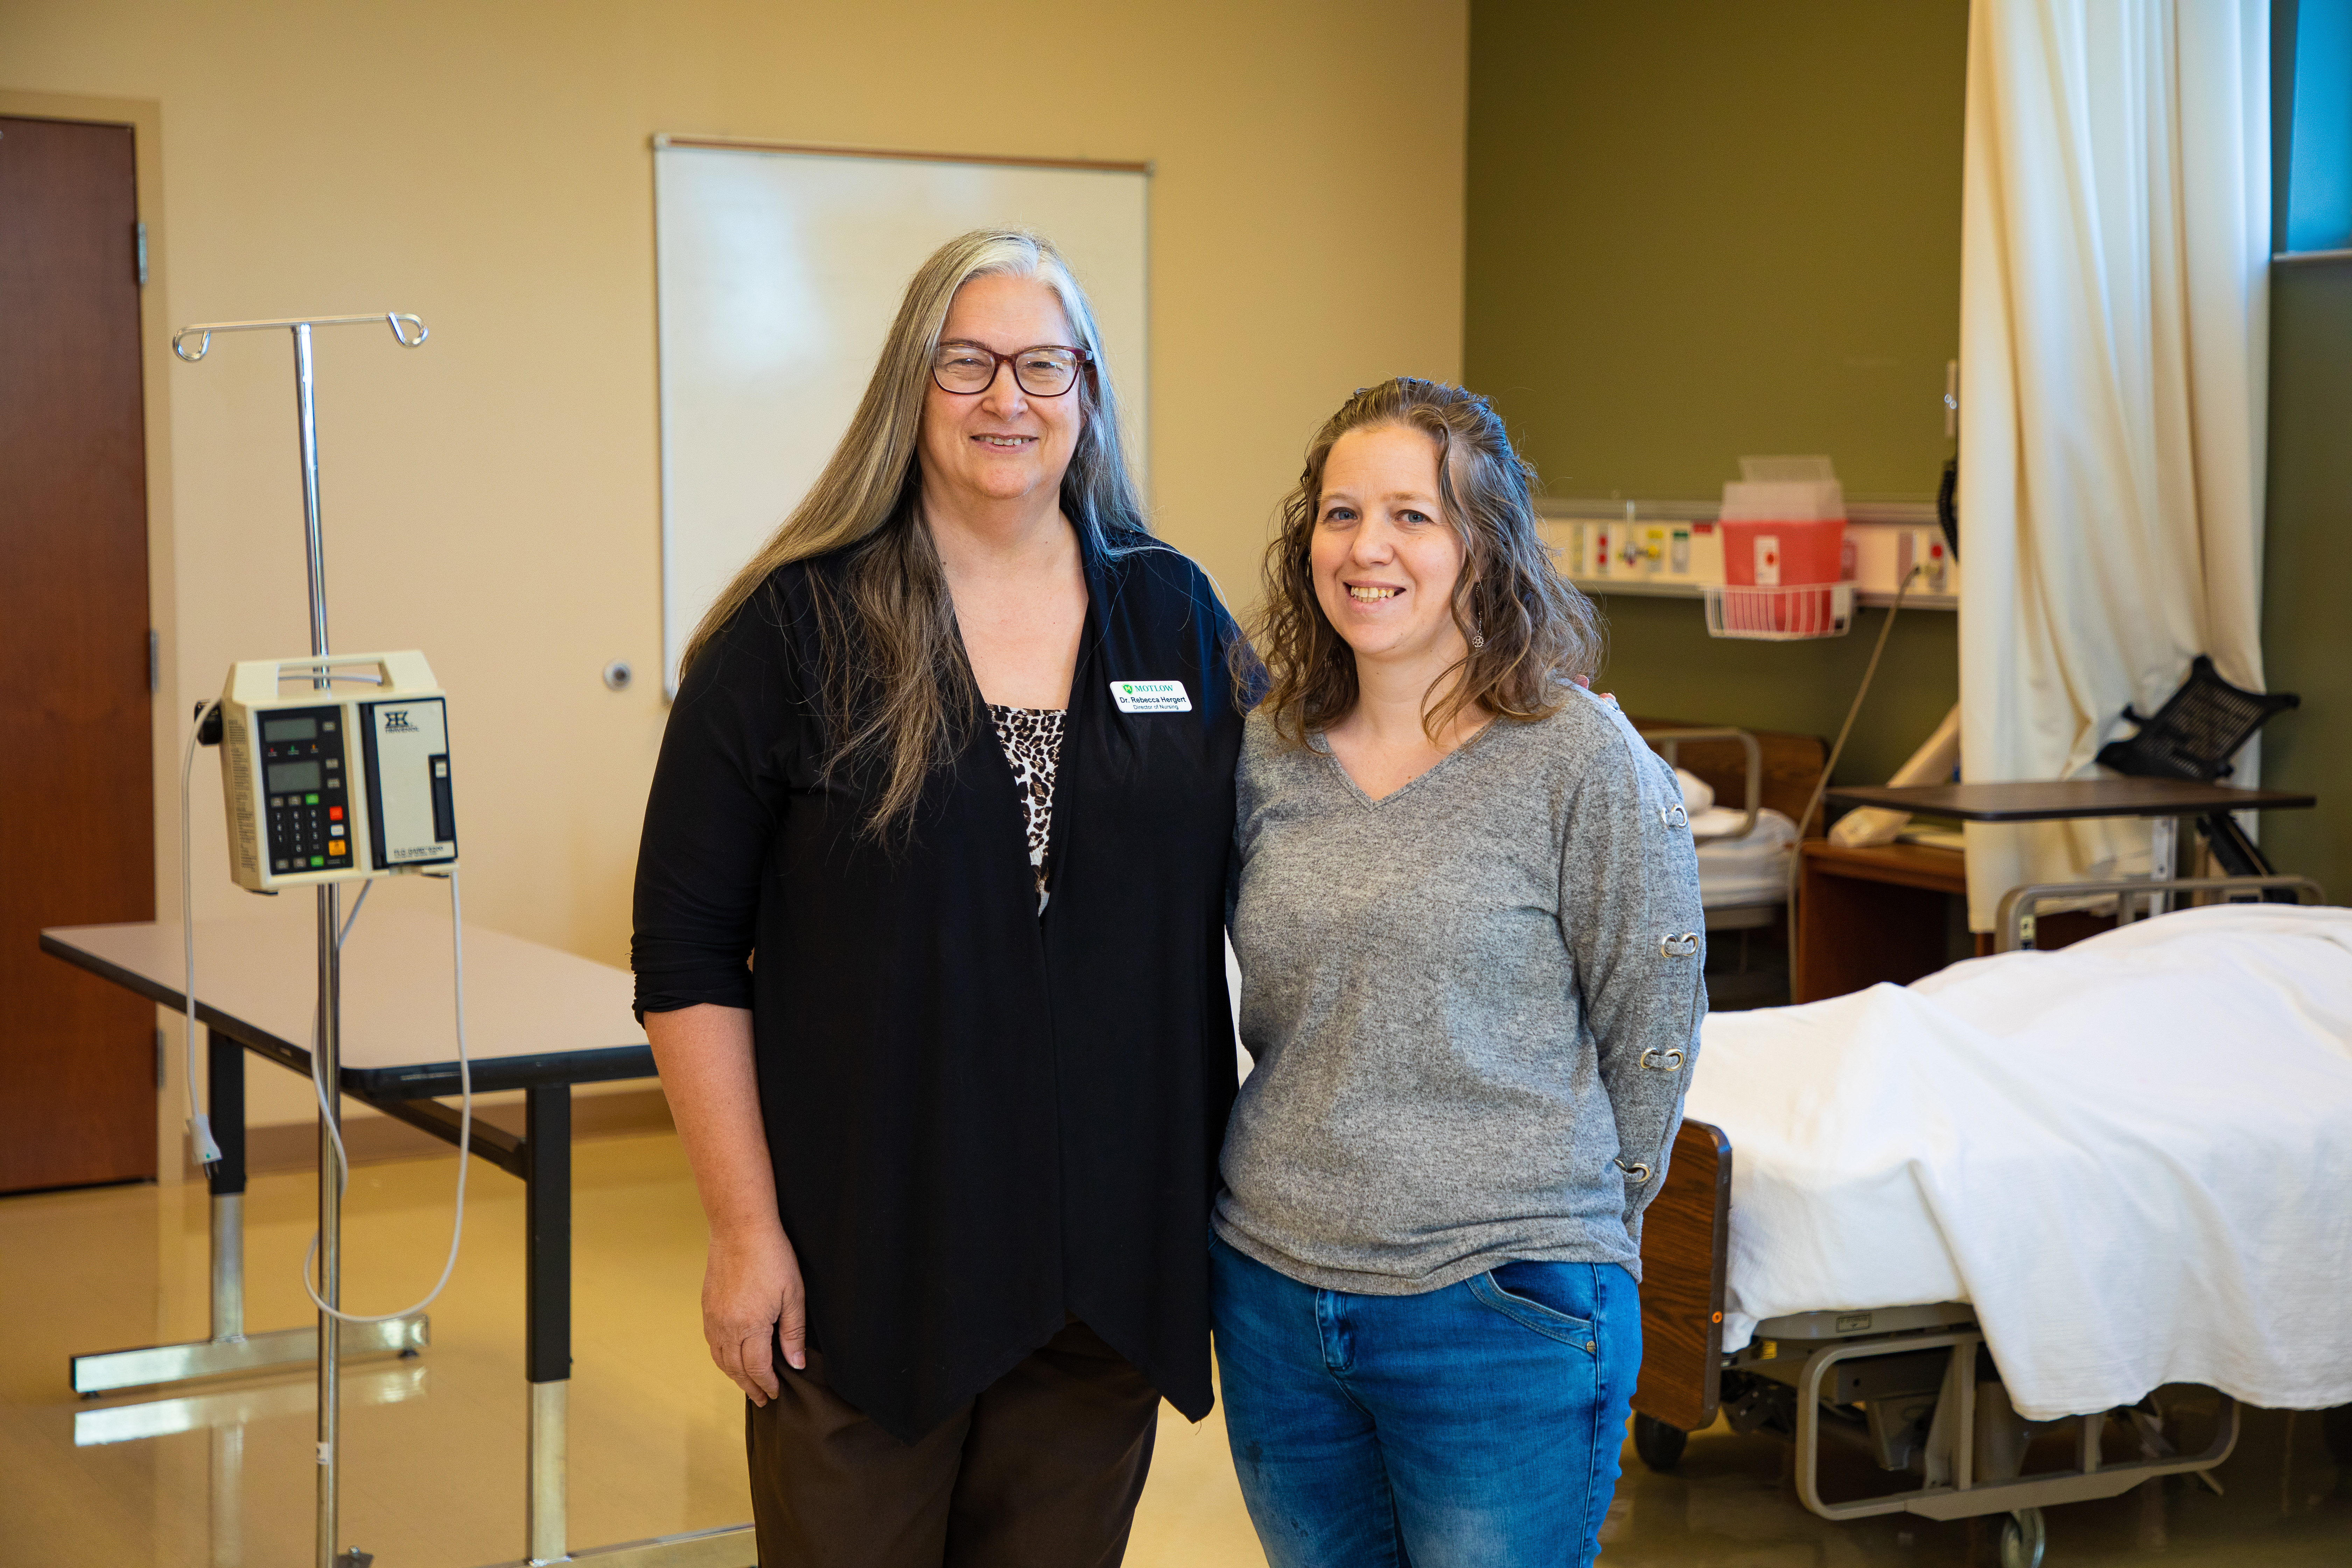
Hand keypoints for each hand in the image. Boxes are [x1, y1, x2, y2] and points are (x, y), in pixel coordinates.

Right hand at [702, 1220, 804, 1403]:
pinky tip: (731, 1359)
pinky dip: (721, 1358)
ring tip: (748, 1385)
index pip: (758, 1368)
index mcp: (750, 1326)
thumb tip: (795, 1364)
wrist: (740, 1228)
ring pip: (720, 1359)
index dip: (767, 1384)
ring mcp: (713, 1318)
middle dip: (751, 1386)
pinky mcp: (707, 1307)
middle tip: (762, 1399)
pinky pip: (712, 1343)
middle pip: (736, 1369)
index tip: (776, 1393)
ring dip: (734, 1376)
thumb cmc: (772, 1257)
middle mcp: (727, 1327)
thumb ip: (793, 1333)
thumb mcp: (793, 1294)